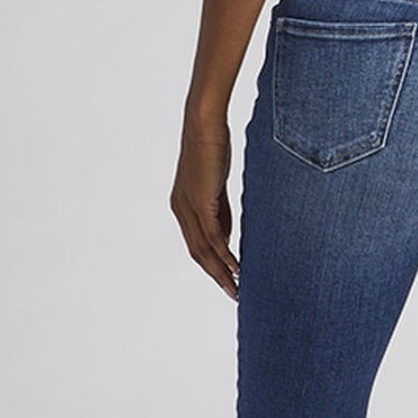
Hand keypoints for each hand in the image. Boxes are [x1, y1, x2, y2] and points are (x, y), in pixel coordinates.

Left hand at [171, 121, 240, 299]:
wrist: (204, 124)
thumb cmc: (213, 146)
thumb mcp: (217, 185)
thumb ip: (220, 213)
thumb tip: (226, 240)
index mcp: (183, 206)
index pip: (197, 243)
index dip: (211, 264)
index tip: (228, 279)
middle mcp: (181, 210)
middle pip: (198, 253)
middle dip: (216, 275)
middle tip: (233, 293)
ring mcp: (188, 207)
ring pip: (204, 249)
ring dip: (221, 271)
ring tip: (236, 287)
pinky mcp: (200, 202)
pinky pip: (213, 236)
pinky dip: (225, 254)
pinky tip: (237, 267)